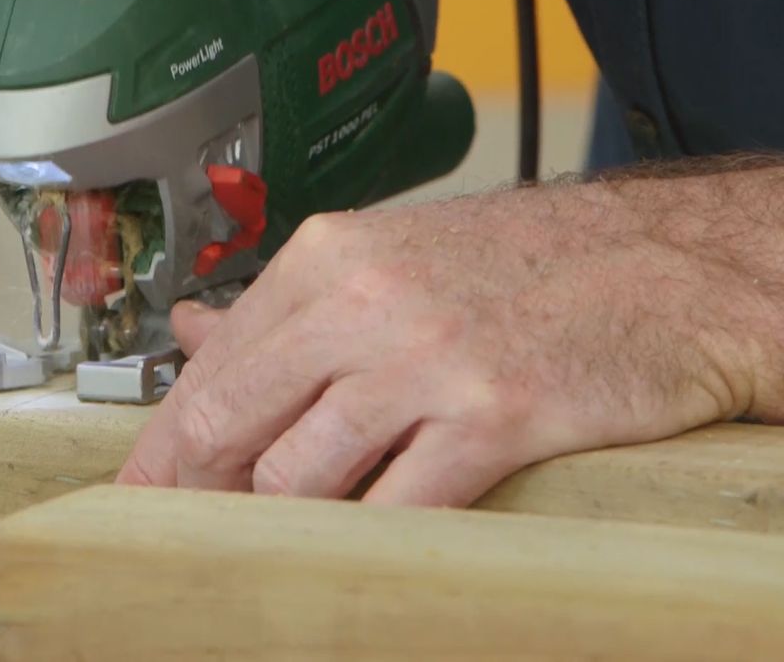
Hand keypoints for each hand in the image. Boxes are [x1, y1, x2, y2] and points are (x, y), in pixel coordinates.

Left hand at [116, 177, 776, 505]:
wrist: (658, 266)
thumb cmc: (524, 264)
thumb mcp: (389, 254)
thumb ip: (288, 304)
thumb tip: (197, 329)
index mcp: (330, 258)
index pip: (214, 364)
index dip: (168, 440)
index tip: (144, 487)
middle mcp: (366, 303)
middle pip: (234, 420)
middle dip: (198, 490)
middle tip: (186, 529)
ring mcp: (428, 361)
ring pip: (299, 473)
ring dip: (280, 520)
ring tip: (280, 538)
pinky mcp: (494, 417)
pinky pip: (393, 507)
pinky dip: (361, 540)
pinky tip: (356, 548)